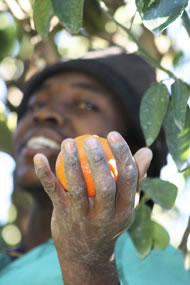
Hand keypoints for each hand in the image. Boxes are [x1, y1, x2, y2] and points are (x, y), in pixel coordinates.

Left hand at [33, 131, 151, 282]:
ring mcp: (83, 219)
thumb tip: (147, 151)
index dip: (123, 155)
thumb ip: (135, 177)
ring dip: (71, 163)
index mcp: (125, 210)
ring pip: (77, 189)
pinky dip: (44, 174)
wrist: (86, 254)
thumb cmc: (109, 218)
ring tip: (68, 142)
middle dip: (99, 161)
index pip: (129, 179)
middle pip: (105, 186)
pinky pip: (53, 192)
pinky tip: (39, 157)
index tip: (113, 134)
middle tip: (91, 139)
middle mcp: (106, 217)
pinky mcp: (63, 217)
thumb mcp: (125, 203)